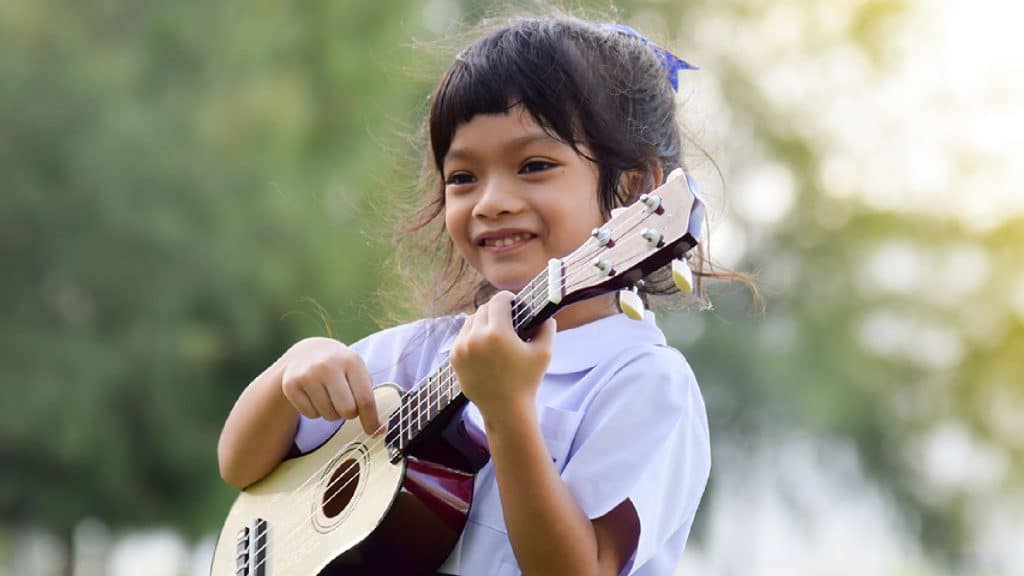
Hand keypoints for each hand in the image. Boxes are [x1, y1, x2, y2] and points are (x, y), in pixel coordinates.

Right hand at [280, 337, 381, 434]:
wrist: (308, 352)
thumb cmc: (341, 369)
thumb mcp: (358, 372)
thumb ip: (370, 399)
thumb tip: (380, 431)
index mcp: (351, 361)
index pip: (365, 399)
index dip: (371, 419)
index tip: (375, 432)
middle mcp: (328, 365)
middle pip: (347, 410)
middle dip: (350, 414)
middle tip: (346, 404)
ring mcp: (307, 374)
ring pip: (329, 415)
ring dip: (332, 413)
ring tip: (330, 396)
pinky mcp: (290, 385)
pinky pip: (311, 415)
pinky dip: (316, 412)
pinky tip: (315, 396)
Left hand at [449, 291, 555, 423]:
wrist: (505, 410)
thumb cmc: (527, 381)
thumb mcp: (544, 353)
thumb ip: (548, 328)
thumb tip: (547, 316)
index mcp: (497, 333)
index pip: (498, 300)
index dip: (508, 298)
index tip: (514, 303)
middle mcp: (475, 337)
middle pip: (484, 309)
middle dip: (496, 310)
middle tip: (507, 317)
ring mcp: (461, 348)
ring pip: (470, 321)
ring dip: (483, 321)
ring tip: (495, 329)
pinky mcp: (454, 357)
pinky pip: (462, 336)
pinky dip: (472, 335)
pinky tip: (484, 343)